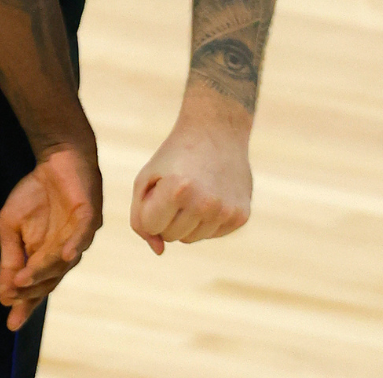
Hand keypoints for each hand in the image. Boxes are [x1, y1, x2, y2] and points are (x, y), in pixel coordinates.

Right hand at [0, 143, 102, 329]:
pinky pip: (83, 235)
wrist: (57, 157)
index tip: (11, 323)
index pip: (37, 286)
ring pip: (63, 261)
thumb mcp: (10, 225)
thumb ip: (10, 255)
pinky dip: (74, 245)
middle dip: (32, 290)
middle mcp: (66, 252)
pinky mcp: (89, 216)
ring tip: (24, 279)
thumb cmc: (34, 192)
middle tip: (14, 295)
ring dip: (44, 270)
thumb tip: (5, 289)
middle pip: (50, 279)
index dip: (25, 303)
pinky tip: (64, 255)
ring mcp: (79, 236)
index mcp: (46, 256)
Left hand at [129, 108, 251, 253]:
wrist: (216, 131)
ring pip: (190, 239)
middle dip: (167, 215)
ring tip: (194, 189)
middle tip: (178, 185)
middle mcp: (205, 203)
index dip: (150, 208)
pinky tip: (211, 195)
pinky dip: (205, 220)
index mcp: (177, 190)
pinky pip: (210, 234)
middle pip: (170, 236)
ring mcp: (226, 211)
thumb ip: (140, 219)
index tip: (159, 187)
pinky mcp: (241, 216)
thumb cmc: (174, 157)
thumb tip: (158, 251)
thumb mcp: (146, 179)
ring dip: (186, 220)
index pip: (150, 226)